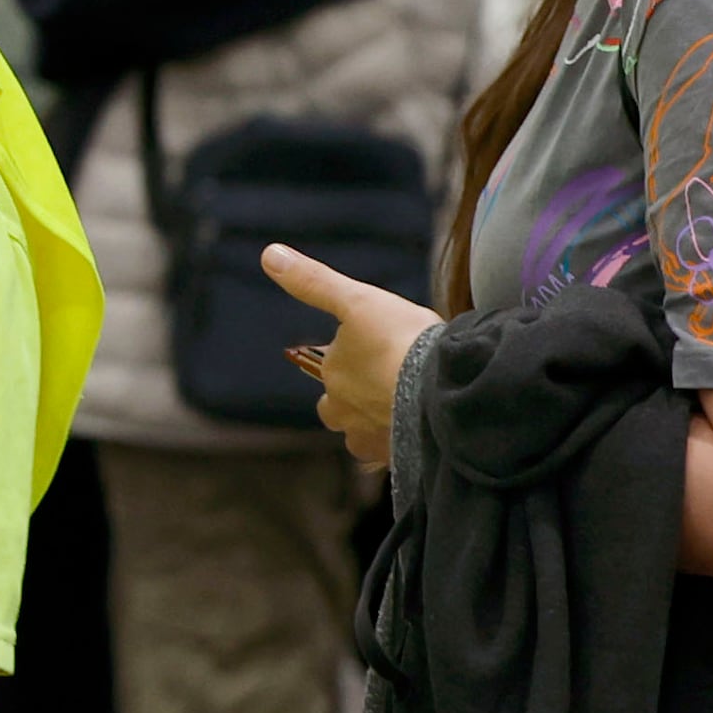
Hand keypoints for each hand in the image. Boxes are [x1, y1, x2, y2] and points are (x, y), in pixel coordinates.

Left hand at [262, 244, 436, 471]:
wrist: (443, 387)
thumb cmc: (401, 340)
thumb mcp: (358, 299)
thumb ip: (314, 282)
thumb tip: (268, 254)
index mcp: (333, 375)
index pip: (330, 371)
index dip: (350, 362)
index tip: (376, 351)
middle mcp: (345, 413)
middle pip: (337, 411)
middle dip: (351, 401)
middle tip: (381, 385)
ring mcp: (372, 439)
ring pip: (361, 437)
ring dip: (374, 424)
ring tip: (401, 410)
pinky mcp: (399, 458)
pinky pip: (390, 459)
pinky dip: (399, 448)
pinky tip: (417, 437)